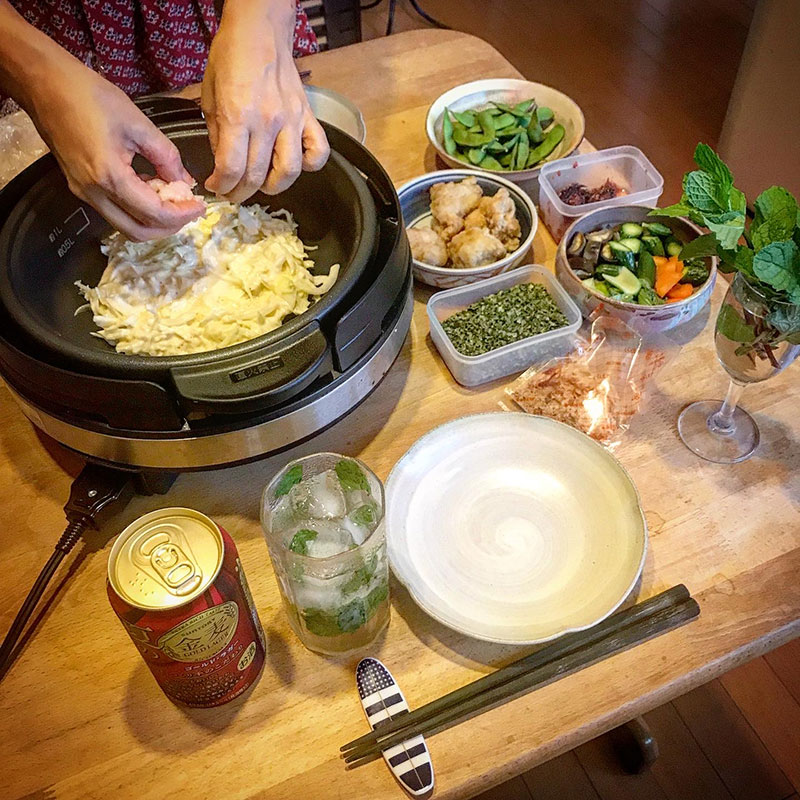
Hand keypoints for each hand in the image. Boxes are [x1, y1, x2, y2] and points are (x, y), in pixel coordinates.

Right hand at [28, 63, 203, 240]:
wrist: (45, 84)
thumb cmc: (89, 96)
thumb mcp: (139, 123)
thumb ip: (167, 157)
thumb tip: (185, 183)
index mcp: (109, 176)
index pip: (154, 213)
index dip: (182, 214)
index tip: (200, 206)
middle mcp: (93, 192)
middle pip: (138, 232)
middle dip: (169, 226)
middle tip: (189, 209)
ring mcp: (83, 193)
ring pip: (125, 226)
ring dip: (153, 221)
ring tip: (174, 201)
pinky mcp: (80, 188)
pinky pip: (114, 212)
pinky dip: (137, 210)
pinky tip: (152, 190)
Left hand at [202, 0, 328, 201]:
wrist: (259, 30)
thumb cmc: (231, 56)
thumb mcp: (210, 94)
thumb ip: (216, 133)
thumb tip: (222, 161)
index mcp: (238, 113)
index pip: (232, 167)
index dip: (222, 185)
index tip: (217, 186)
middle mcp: (267, 120)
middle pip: (257, 175)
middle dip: (240, 192)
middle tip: (233, 193)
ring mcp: (291, 120)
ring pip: (288, 172)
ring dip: (273, 186)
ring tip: (262, 185)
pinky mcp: (307, 117)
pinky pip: (318, 152)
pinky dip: (310, 165)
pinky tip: (296, 164)